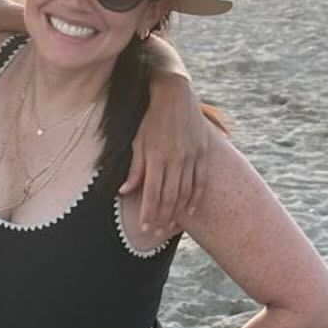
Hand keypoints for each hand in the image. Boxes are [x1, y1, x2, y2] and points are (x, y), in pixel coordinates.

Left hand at [118, 75, 209, 237]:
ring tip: (170, 227)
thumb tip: (125, 191)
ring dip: (178, 213)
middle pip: (170, 197)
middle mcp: (175, 159)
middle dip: (162, 218)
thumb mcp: (137, 141)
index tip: (145, 227)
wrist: (175, 94)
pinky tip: (191, 210)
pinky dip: (196, 198)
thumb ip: (134, 168)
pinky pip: (200, 181)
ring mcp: (191, 156)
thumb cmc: (151, 119)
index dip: (149, 213)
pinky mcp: (202, 153)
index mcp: (156, 156)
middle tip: (157, 233)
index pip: (153, 193)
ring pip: (186, 193)